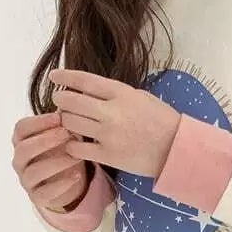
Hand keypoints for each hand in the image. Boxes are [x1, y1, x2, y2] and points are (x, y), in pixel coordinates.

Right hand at [11, 111, 92, 210]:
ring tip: (76, 155)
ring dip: (55, 162)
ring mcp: (26, 179)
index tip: (59, 116)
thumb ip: (65, 119)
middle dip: (45, 140)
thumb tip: (76, 94)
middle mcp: (20, 160)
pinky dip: (61, 185)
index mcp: (22, 140)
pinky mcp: (37, 196)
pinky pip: (45, 193)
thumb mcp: (63, 133)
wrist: (64, 180)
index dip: (39, 122)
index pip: (21, 128)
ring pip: (34, 172)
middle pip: (24, 149)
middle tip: (66, 133)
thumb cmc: (61, 150)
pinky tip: (77, 176)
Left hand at [49, 69, 181, 180]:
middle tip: (59, 101)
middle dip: (61, 99)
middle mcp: (112, 112)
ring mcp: (108, 135)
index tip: (54, 76)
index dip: (65, 77)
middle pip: (72, 101)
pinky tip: (73, 143)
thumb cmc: (161, 120)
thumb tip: (90, 91)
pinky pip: (78, 148)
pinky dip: (71, 145)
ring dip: (65, 121)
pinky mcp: (108, 155)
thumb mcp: (141, 97)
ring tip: (69, 121)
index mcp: (121, 93)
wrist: (176, 149)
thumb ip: (115, 93)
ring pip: (71, 123)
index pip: (85, 81)